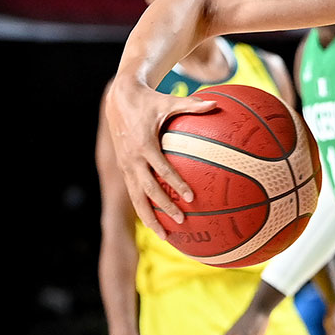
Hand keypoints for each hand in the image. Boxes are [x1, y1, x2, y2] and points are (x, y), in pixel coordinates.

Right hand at [104, 75, 215, 237]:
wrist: (118, 99)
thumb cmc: (149, 100)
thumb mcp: (169, 100)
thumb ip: (192, 105)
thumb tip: (216, 103)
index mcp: (144, 145)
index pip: (162, 169)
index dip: (176, 184)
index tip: (191, 198)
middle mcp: (132, 159)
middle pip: (147, 190)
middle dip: (163, 208)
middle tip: (182, 221)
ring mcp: (125, 166)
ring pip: (136, 197)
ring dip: (149, 217)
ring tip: (164, 235)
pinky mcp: (123, 168)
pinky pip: (133, 193)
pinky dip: (142, 208)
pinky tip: (155, 222)